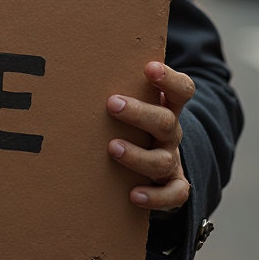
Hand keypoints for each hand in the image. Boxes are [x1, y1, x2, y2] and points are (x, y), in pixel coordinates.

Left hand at [107, 61, 193, 211]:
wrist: (158, 160)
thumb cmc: (135, 122)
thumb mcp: (135, 102)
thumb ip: (118, 85)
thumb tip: (77, 63)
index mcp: (166, 107)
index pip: (180, 89)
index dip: (169, 79)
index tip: (150, 68)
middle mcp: (171, 132)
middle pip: (166, 121)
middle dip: (140, 113)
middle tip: (113, 104)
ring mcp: (172, 159)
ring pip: (163, 159)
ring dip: (138, 155)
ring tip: (113, 148)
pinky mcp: (172, 185)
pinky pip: (173, 194)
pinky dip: (155, 196)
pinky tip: (134, 194)